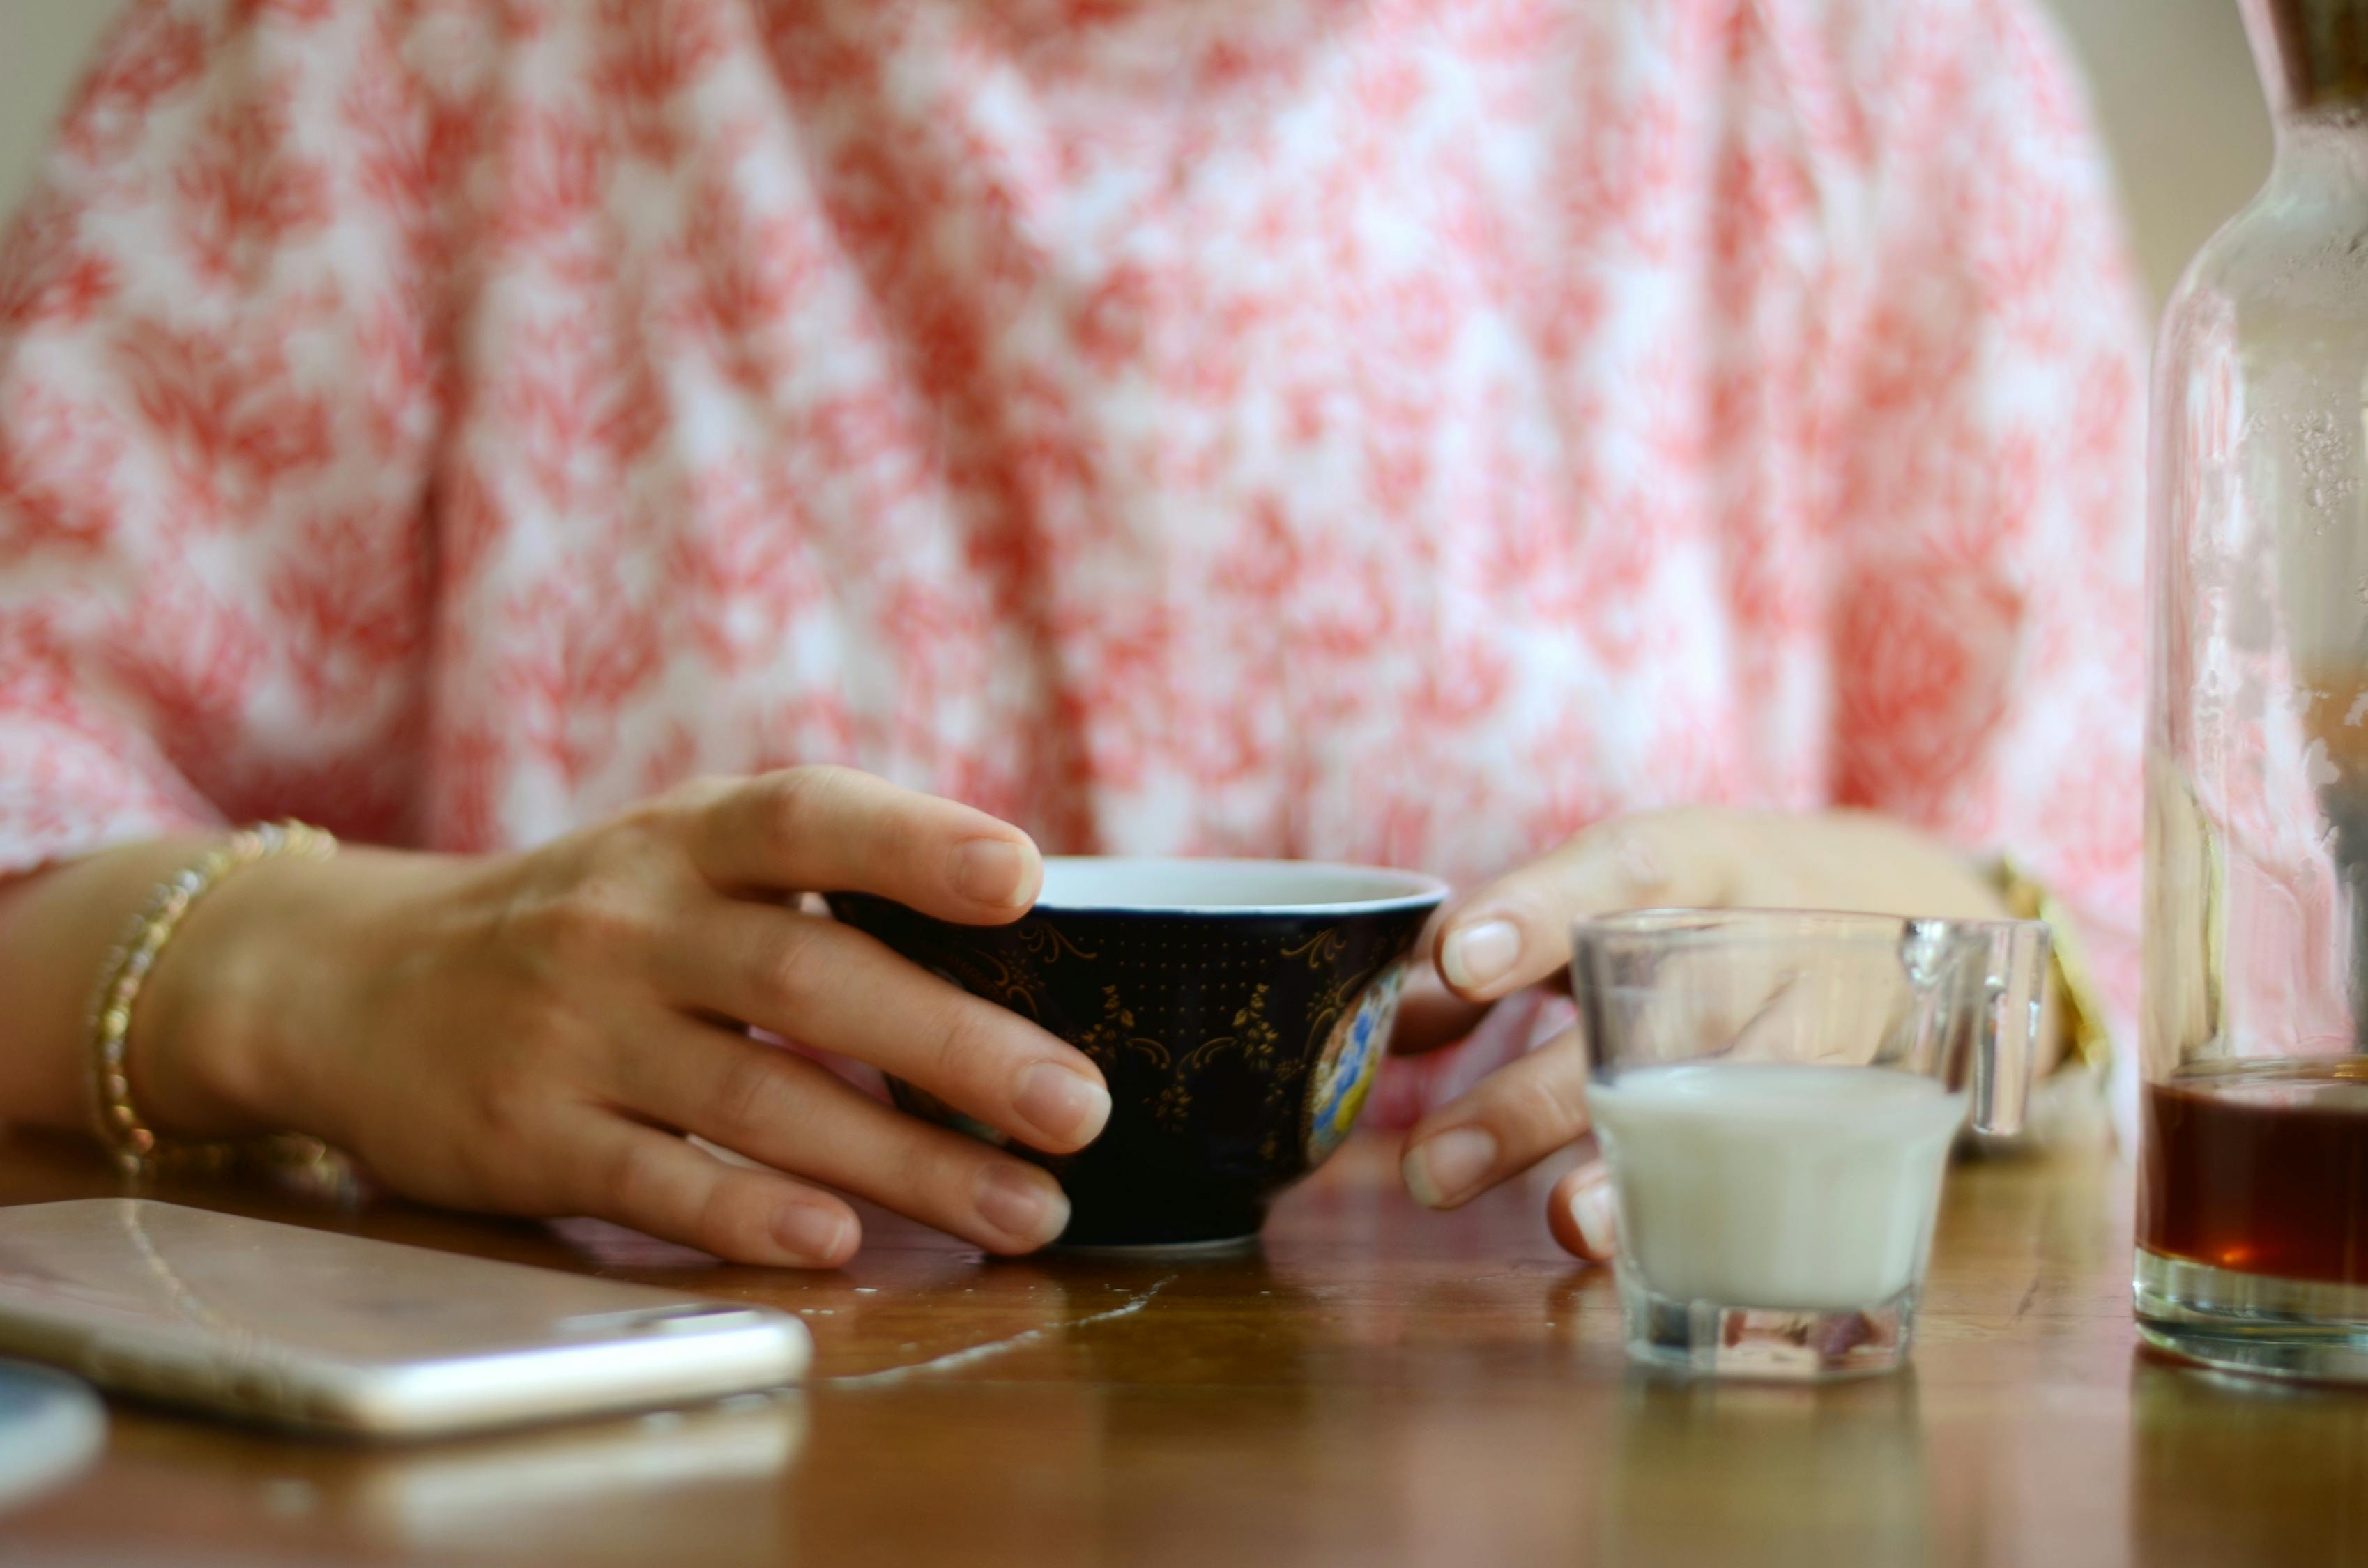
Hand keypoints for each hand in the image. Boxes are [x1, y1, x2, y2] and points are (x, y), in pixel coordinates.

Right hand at [140, 768, 1110, 1266]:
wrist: (353, 981)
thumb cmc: (583, 925)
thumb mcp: (677, 864)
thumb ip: (812, 890)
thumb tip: (1019, 943)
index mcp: (686, 840)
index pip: (808, 817)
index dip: (914, 842)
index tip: (1021, 881)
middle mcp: (631, 924)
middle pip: (812, 980)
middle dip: (957, 1047)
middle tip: (1076, 1106)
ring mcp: (573, 1031)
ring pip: (761, 1100)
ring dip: (906, 1161)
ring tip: (1025, 1209)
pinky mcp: (528, 1135)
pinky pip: (656, 1181)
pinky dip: (750, 1211)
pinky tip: (843, 1239)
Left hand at [1389, 807, 2016, 1260]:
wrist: (1900, 901)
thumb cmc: (1711, 903)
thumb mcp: (1615, 895)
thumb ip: (1503, 953)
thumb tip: (1395, 1025)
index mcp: (1691, 858)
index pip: (1618, 869)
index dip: (1537, 915)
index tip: (1457, 964)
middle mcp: (1766, 930)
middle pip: (1656, 1015)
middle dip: (1537, 1101)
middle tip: (1427, 1169)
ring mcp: (1828, 1014)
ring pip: (1729, 1097)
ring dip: (1635, 1168)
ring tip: (1558, 1225)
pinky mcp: (1867, 1094)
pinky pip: (1789, 1157)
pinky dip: (1709, 1205)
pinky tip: (1638, 1249)